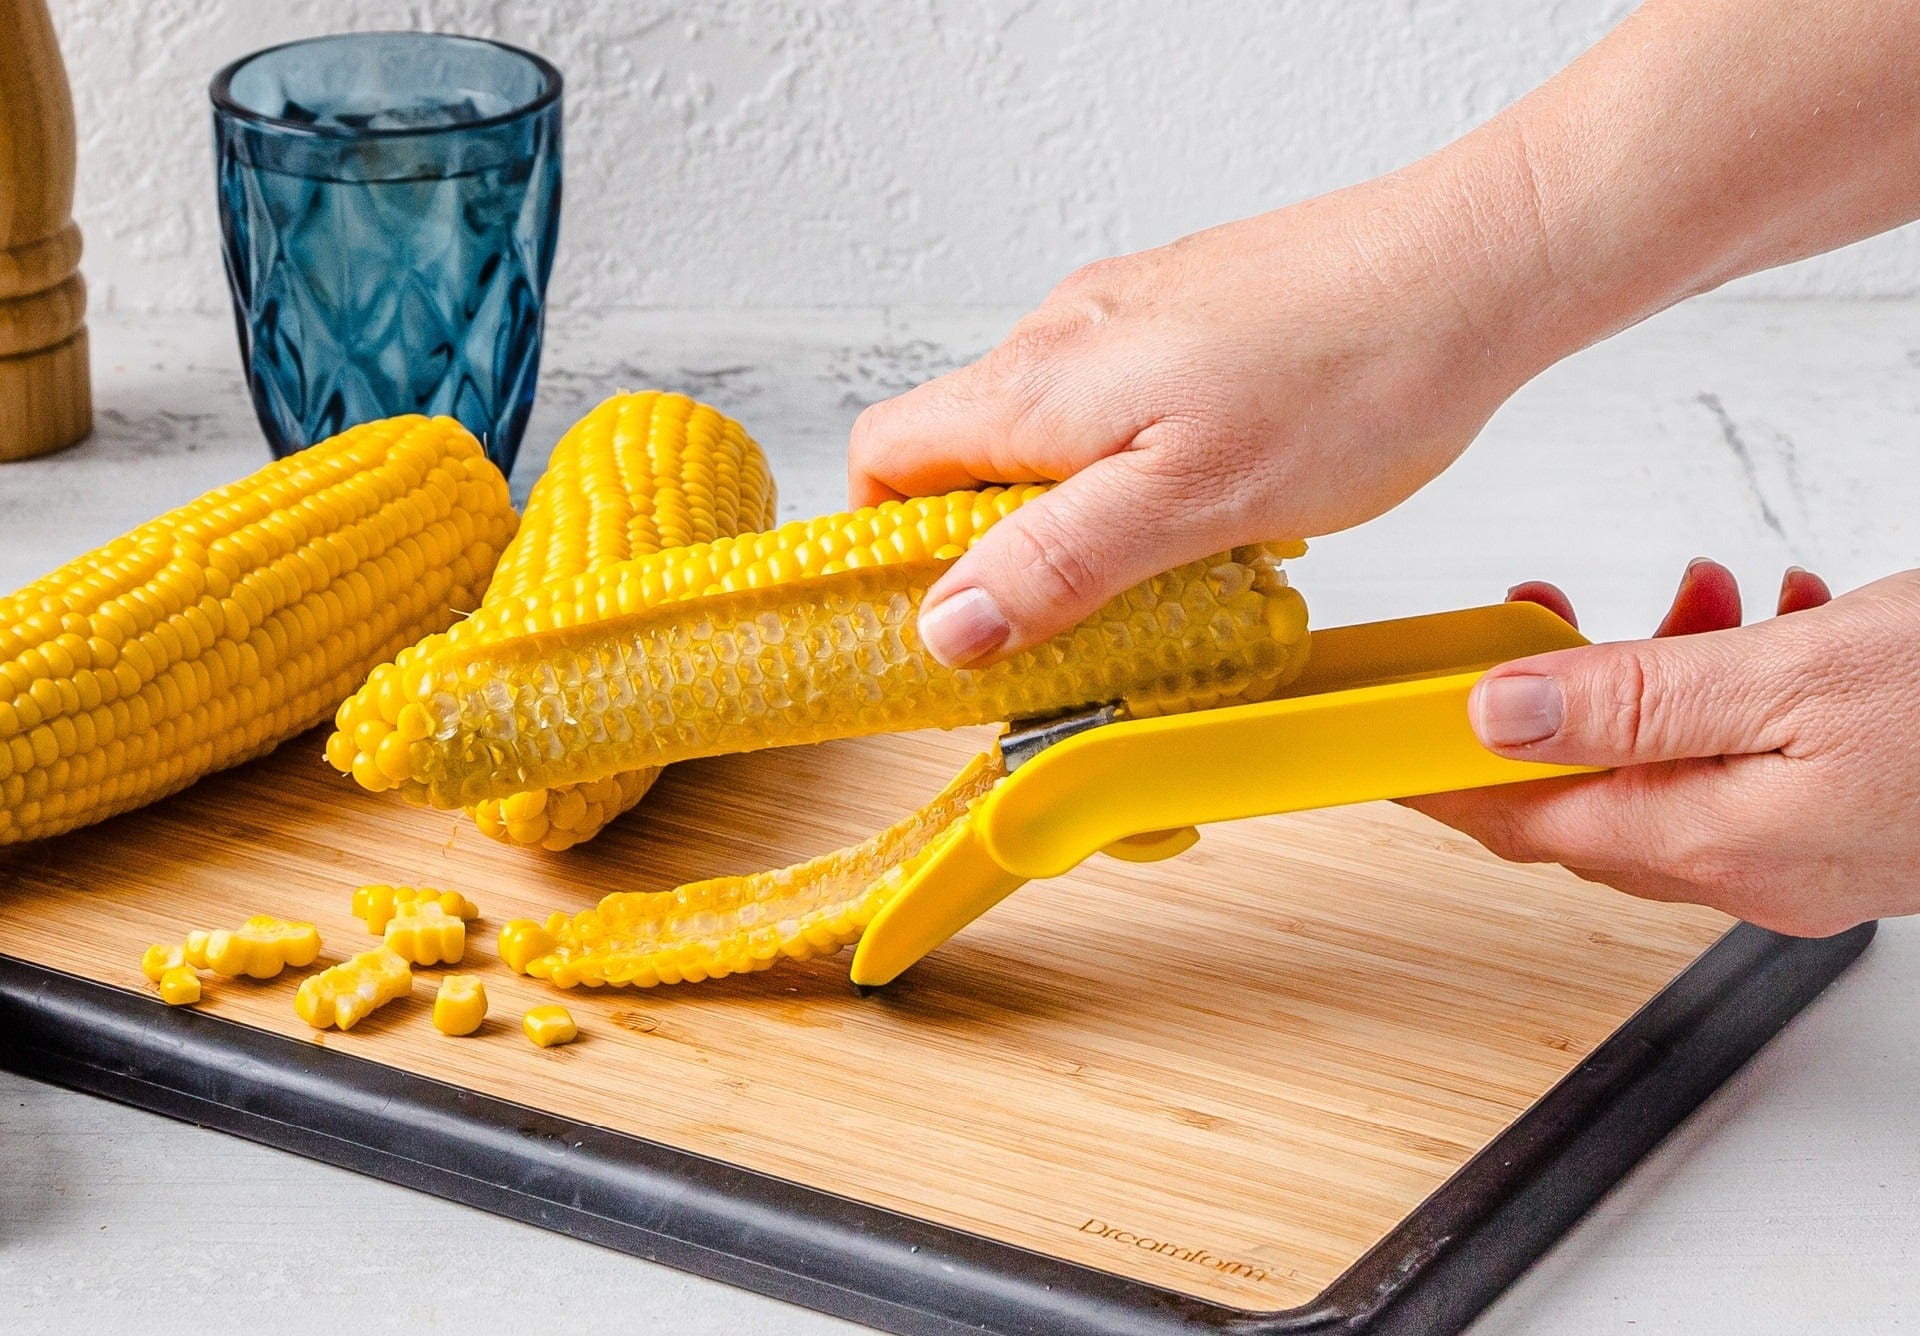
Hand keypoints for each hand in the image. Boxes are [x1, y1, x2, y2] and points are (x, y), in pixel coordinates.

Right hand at [848, 153, 1559, 666]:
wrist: (1475, 268)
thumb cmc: (1354, 374)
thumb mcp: (1193, 502)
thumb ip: (1058, 562)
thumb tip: (946, 624)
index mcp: (1038, 384)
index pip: (884, 457)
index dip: (888, 545)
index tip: (942, 622)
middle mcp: (1063, 336)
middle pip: (960, 453)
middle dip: (995, 547)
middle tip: (1070, 621)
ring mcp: (1126, 318)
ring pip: (1045, 435)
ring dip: (1074, 515)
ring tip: (1162, 569)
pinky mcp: (1187, 317)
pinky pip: (1117, 408)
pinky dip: (1134, 471)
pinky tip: (1214, 502)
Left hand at [1406, 562, 1919, 935]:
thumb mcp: (1795, 677)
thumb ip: (1639, 701)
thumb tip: (1502, 717)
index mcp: (1716, 842)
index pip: (1526, 822)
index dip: (1445, 779)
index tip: (1387, 742)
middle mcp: (1754, 870)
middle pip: (1591, 793)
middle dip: (1554, 699)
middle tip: (1541, 616)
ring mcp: (1803, 860)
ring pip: (1672, 769)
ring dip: (1658, 679)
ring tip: (1703, 595)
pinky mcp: (1848, 830)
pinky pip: (1743, 768)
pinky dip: (1732, 697)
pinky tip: (1771, 630)